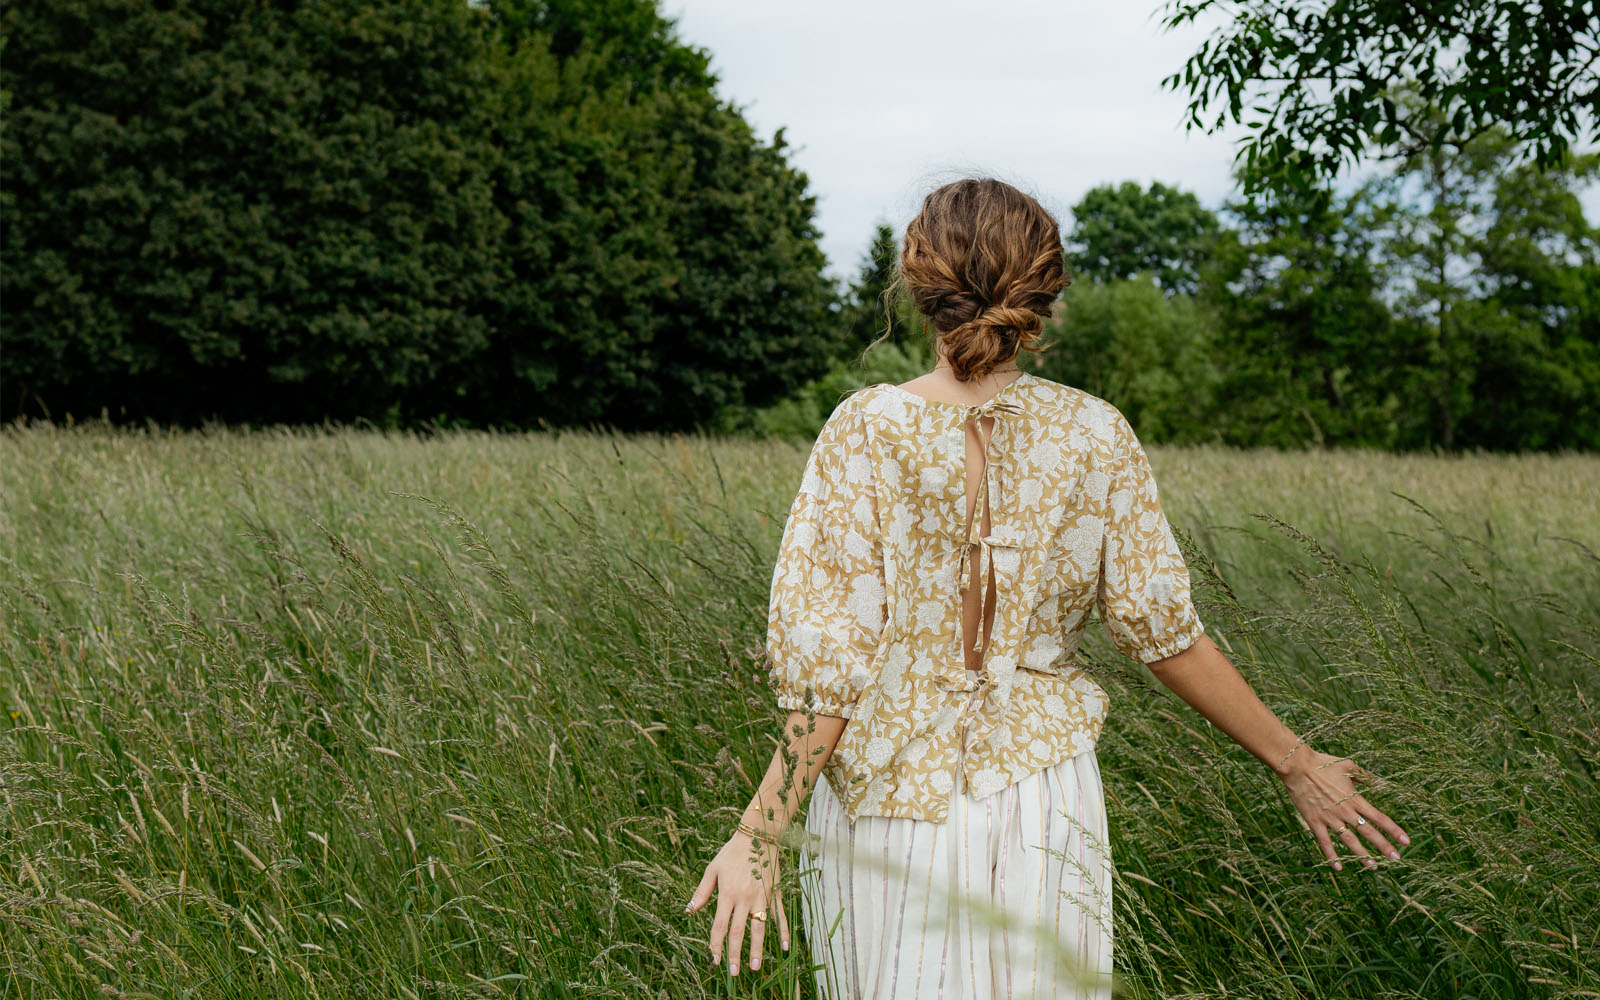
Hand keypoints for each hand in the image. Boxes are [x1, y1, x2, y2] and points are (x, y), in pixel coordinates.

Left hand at [685, 830, 790, 972]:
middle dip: (735, 954)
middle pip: (738, 931)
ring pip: (759, 928)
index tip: (714, 961)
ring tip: (755, 967)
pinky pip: (779, 915)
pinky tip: (784, 948)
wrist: (758, 835)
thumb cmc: (731, 852)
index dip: (716, 945)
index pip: (719, 926)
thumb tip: (689, 910)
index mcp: (727, 893)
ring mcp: (762, 896)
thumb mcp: (712, 869)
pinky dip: (783, 932)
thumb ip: (702, 892)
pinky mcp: (775, 893)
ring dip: (757, 949)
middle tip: (735, 973)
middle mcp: (744, 898)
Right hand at [1277, 748, 1410, 871]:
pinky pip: (1324, 842)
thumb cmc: (1323, 764)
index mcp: (1354, 798)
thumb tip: (1380, 783)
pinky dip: (1331, 855)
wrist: (1297, 767)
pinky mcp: (1315, 822)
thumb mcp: (1348, 765)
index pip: (1379, 817)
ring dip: (1362, 855)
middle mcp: (1345, 811)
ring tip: (1373, 867)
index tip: (1406, 842)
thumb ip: (1364, 776)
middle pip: (1368, 832)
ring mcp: (1329, 818)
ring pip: (1349, 840)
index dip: (1394, 830)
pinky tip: (1339, 868)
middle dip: (1384, 846)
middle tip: (1396, 858)